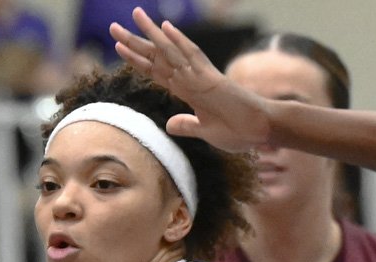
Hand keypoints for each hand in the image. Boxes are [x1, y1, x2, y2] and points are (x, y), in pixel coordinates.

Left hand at [108, 8, 269, 152]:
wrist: (262, 130)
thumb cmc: (238, 131)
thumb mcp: (205, 132)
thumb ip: (187, 126)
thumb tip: (168, 124)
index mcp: (189, 90)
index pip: (157, 71)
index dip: (136, 59)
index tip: (119, 47)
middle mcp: (192, 78)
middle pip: (158, 56)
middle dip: (134, 41)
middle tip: (113, 26)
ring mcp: (202, 77)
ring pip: (171, 51)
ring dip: (151, 34)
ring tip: (134, 16)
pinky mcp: (213, 80)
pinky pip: (194, 58)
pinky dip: (180, 42)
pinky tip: (167, 28)